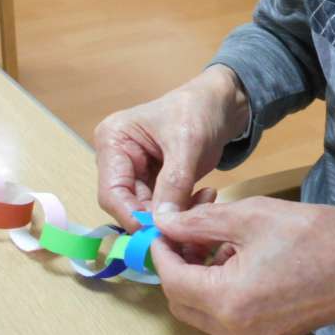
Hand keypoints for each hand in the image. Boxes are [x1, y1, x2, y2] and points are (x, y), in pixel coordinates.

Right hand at [93, 65, 248, 230]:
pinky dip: (184, 209)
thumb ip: (174, 182)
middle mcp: (118, 160)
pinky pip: (164, 208)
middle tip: (189, 222)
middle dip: (158, 218)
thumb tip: (163, 223)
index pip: (112, 192)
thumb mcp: (188, 143)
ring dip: (175, 215)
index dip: (132, 216)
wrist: (223, 102)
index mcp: (113, 141)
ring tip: (206, 199)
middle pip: (128, 205)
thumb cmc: (200, 108)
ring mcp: (136, 172)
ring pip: (147, 211)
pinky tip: (206, 196)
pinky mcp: (155, 182)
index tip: (160, 232)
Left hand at [149, 197, 334, 334]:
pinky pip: (224, 315)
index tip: (165, 222)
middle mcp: (234, 331)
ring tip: (214, 234)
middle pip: (180, 300)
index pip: (171, 278)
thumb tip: (164, 220)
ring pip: (200, 310)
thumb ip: (201, 221)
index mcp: (228, 301)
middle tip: (188, 226)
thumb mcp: (252, 216)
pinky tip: (235, 255)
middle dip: (177, 262)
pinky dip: (218, 287)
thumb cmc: (318, 236)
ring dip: (196, 274)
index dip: (162, 248)